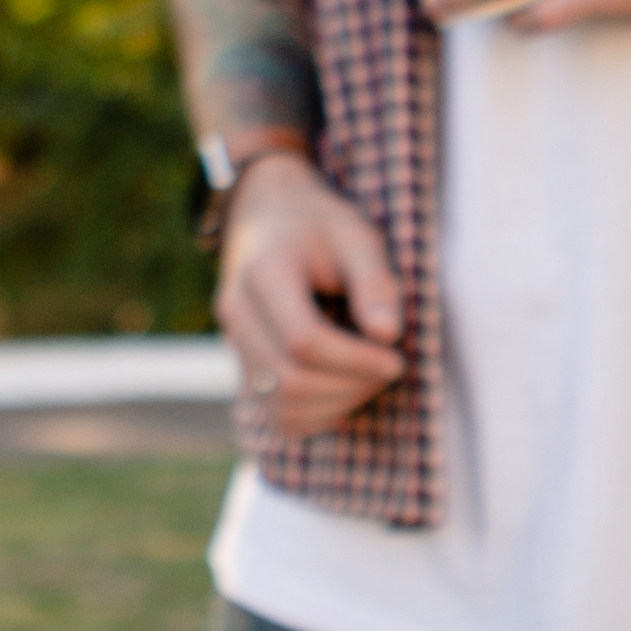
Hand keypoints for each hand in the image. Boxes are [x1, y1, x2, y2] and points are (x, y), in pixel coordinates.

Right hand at [214, 149, 405, 437]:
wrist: (267, 215)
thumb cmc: (320, 225)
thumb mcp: (357, 236)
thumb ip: (374, 282)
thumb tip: (388, 336)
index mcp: (263, 272)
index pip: (303, 340)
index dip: (356, 360)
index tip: (396, 358)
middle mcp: (237, 311)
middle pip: (289, 380)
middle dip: (350, 386)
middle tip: (390, 367)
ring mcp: (234, 343)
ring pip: (281, 407)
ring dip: (336, 405)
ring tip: (369, 378)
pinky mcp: (243, 366)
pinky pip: (276, 414)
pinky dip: (318, 415)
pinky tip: (346, 390)